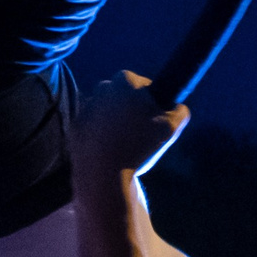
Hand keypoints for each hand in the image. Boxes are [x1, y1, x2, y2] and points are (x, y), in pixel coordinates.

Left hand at [72, 73, 188, 185]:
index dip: (153, 103)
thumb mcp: (172, 127)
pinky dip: (102, 137)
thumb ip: (179, 110)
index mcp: (125, 81)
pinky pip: (94, 129)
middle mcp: (102, 88)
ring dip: (117, 124)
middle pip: (124, 97)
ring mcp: (86, 107)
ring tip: (126, 147)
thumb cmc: (139, 147)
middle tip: (142, 134)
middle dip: (133, 111)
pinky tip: (111, 153)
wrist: (103, 175)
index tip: (155, 121)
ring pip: (108, 112)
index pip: (144, 85)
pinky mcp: (76, 127)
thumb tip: (177, 107)